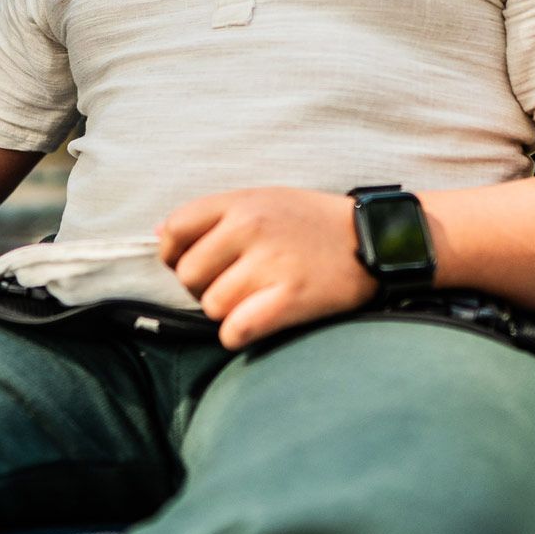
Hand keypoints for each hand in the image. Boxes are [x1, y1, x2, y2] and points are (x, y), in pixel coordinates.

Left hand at [159, 187, 375, 349]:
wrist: (375, 239)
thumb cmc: (312, 223)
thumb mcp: (264, 199)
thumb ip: (214, 214)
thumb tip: (159, 234)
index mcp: (242, 201)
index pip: (176, 229)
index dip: (174, 254)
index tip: (194, 264)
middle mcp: (251, 227)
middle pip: (190, 276)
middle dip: (205, 287)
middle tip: (238, 284)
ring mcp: (270, 262)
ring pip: (212, 306)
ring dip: (229, 311)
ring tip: (258, 299)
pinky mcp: (290, 297)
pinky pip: (235, 330)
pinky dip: (239, 334)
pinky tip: (259, 322)